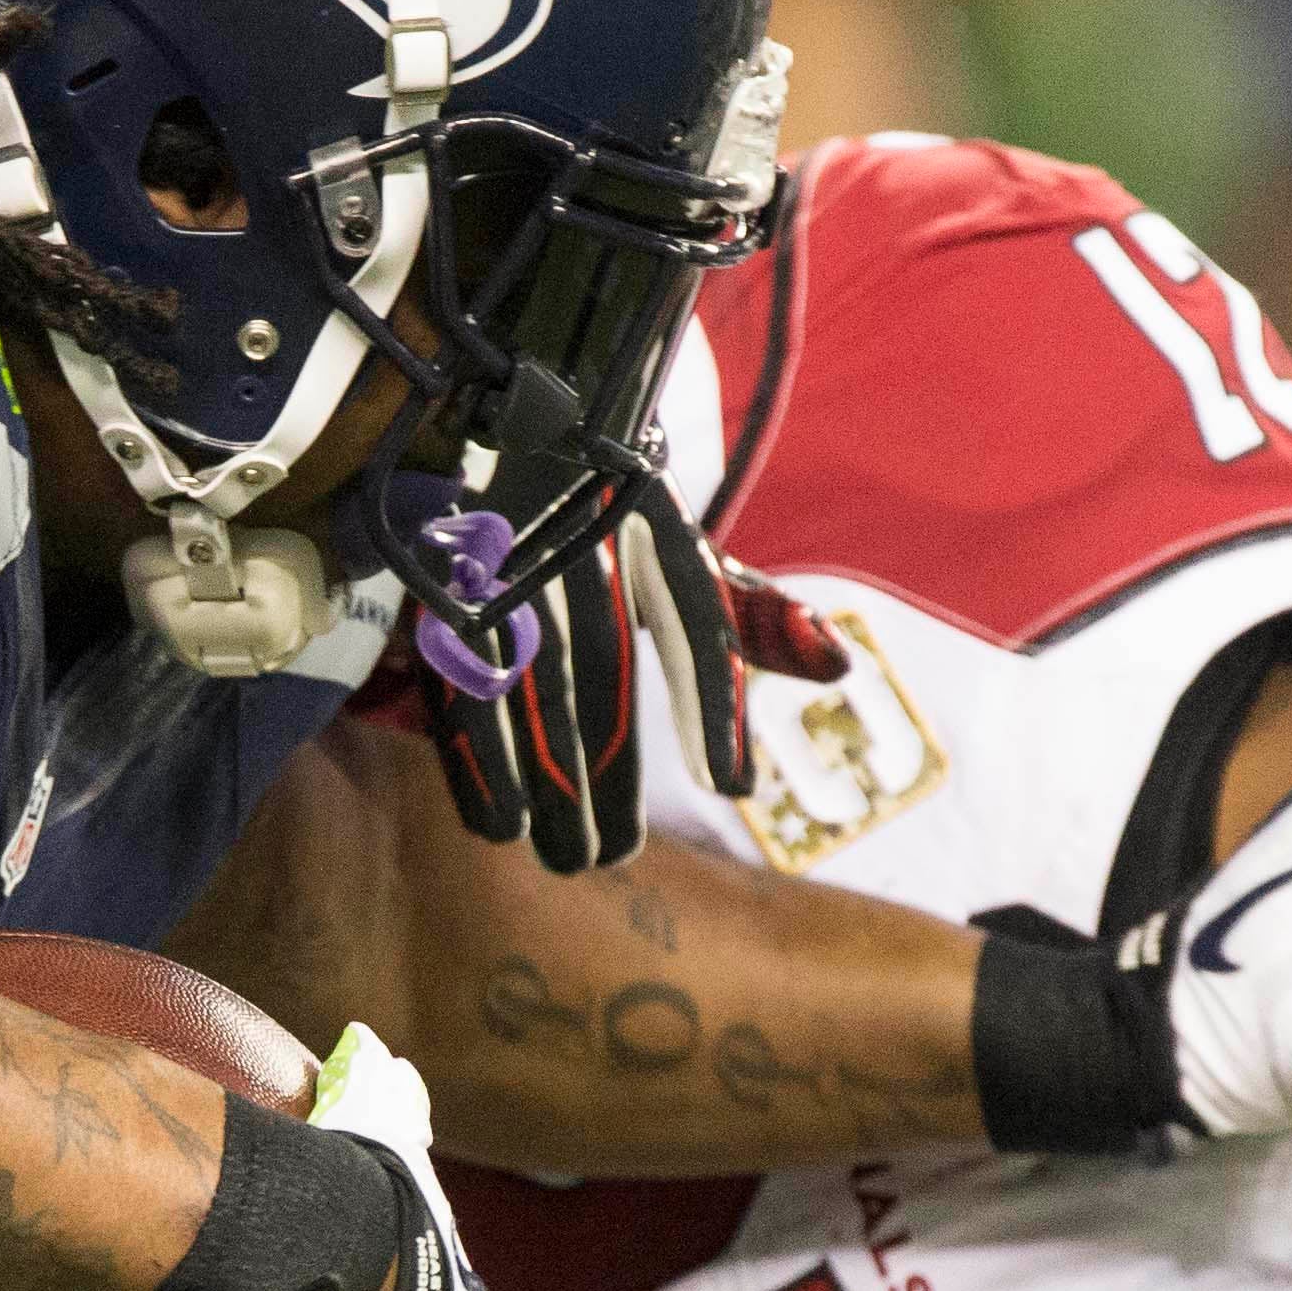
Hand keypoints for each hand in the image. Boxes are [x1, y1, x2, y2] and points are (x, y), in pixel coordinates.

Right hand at [418, 475, 827, 876]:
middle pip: (596, 685)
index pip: (698, 626)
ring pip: (527, 691)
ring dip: (535, 782)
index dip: (712, 706)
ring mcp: (515, 570)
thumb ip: (766, 622)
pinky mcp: (453, 590)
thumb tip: (839, 666)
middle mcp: (584, 554)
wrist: (536, 433)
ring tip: (549, 850)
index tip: (728, 787)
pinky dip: (475, 759)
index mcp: (659, 541)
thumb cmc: (628, 526)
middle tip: (603, 857)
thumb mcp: (697, 563)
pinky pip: (463, 683)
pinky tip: (495, 818)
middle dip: (600, 783)